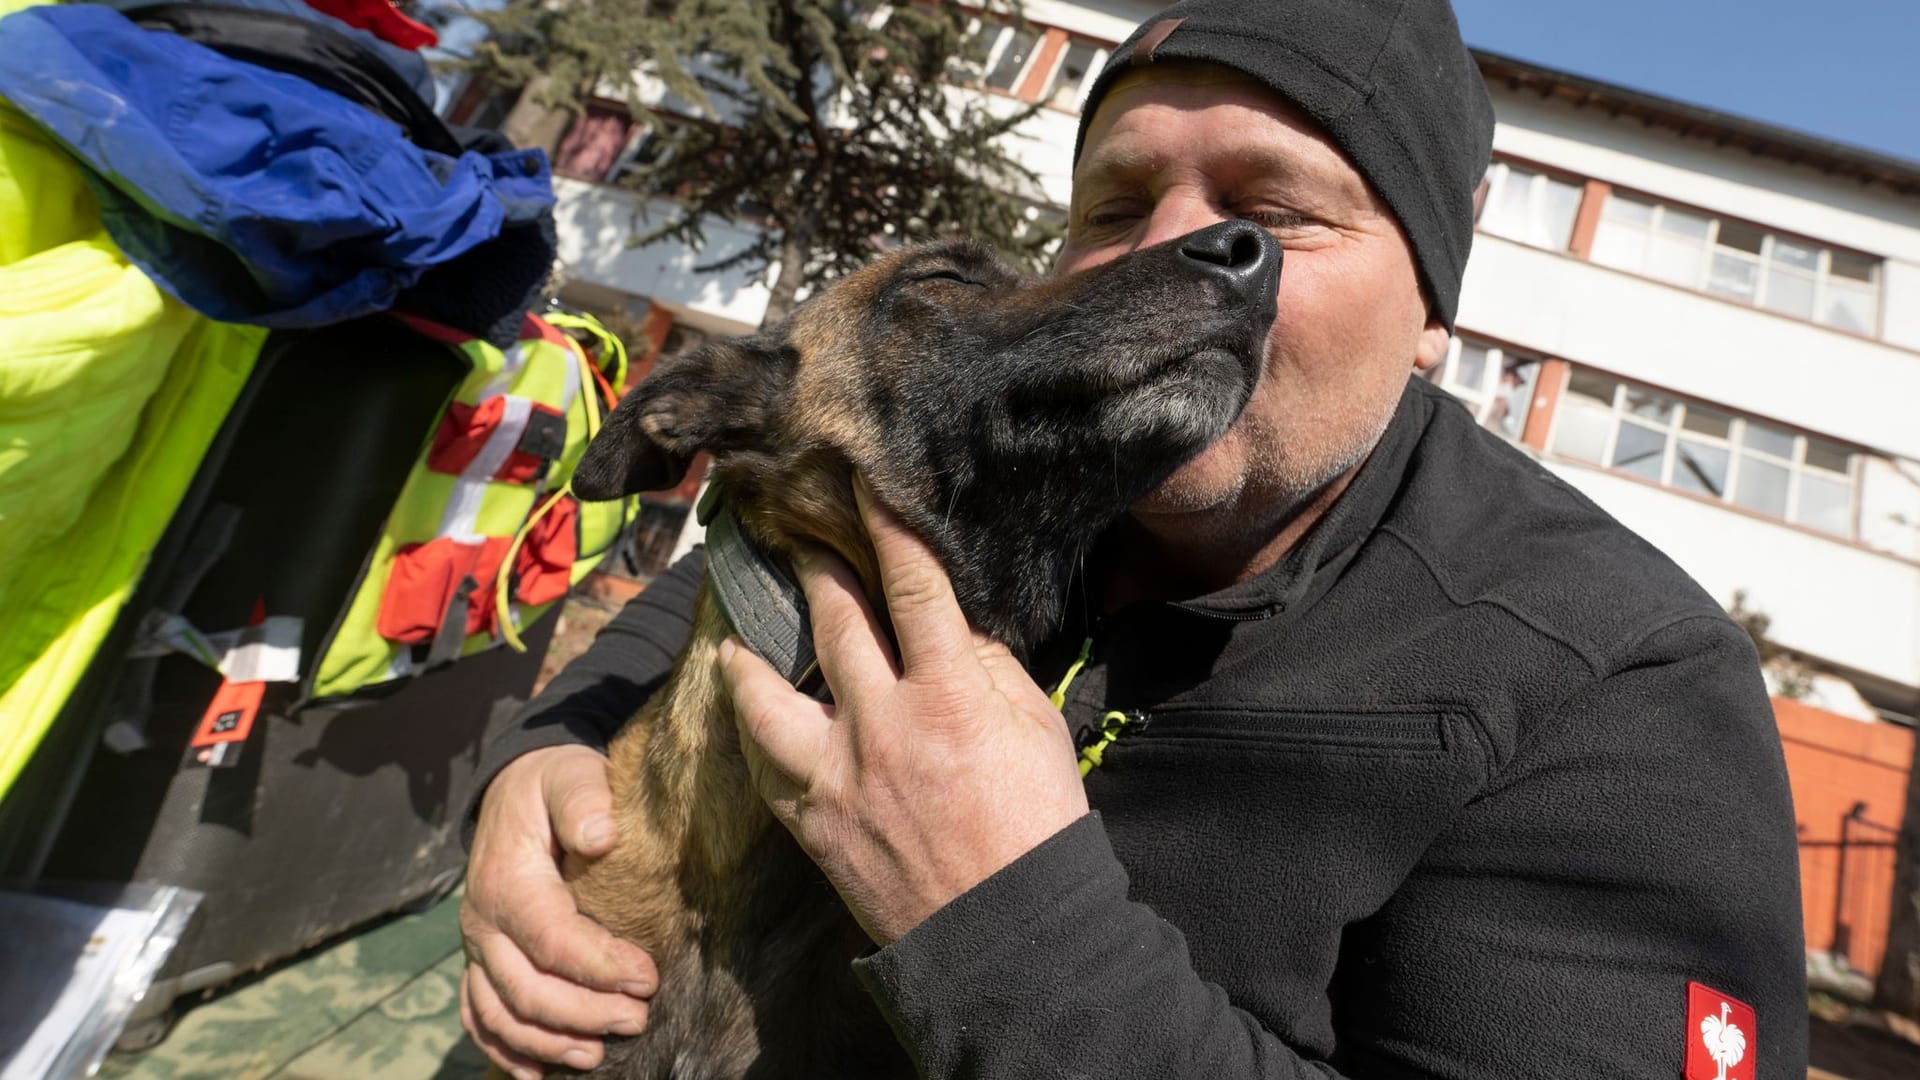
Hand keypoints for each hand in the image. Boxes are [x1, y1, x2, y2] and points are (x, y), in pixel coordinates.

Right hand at [460, 745, 656, 1078]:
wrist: (515, 787)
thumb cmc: (553, 784)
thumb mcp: (570, 773)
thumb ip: (583, 799)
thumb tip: (601, 836)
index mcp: (507, 882)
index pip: (551, 940)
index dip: (599, 967)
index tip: (648, 979)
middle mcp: (482, 922)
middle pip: (526, 989)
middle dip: (583, 1014)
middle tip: (638, 1020)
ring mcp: (477, 947)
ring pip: (500, 1014)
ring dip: (547, 1043)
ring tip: (597, 1057)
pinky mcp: (480, 960)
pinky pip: (480, 1016)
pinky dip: (505, 1050)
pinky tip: (538, 1074)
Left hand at [720, 479, 1089, 944]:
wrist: (1009, 936)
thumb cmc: (1037, 828)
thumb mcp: (1035, 729)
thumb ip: (989, 669)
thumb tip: (951, 631)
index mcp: (949, 695)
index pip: (911, 588)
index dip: (887, 528)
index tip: (862, 483)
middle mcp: (882, 725)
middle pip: (832, 622)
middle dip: (814, 567)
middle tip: (797, 533)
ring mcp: (837, 775)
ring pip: (766, 696)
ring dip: (749, 656)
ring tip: (738, 635)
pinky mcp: (812, 822)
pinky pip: (762, 764)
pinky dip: (752, 732)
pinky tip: (750, 714)